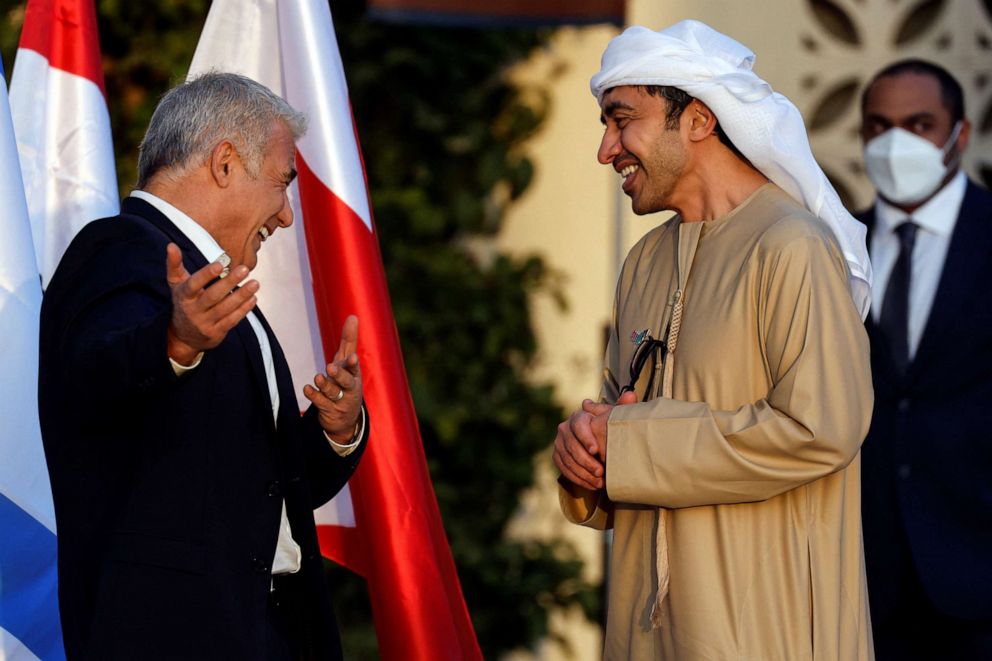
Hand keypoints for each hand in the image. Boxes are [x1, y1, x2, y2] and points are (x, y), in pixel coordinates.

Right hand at [166, 243, 257, 364]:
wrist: (183, 337)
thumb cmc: (184, 303)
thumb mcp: (177, 285)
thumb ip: (174, 265)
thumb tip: (171, 245)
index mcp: (184, 296)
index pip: (194, 284)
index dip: (206, 275)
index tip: (220, 264)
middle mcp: (193, 310)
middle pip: (212, 296)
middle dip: (229, 282)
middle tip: (245, 269)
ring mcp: (205, 323)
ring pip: (225, 309)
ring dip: (241, 296)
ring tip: (255, 283)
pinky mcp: (216, 333)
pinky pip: (231, 320)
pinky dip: (243, 310)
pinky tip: (253, 298)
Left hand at [304, 315, 362, 441]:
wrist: (346, 417)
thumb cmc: (346, 381)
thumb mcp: (347, 362)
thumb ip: (349, 340)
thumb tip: (353, 316)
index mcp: (354, 375)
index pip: (354, 369)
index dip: (353, 364)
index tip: (352, 358)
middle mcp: (349, 388)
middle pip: (346, 382)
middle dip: (339, 375)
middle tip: (330, 367)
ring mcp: (340, 401)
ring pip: (332, 392)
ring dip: (325, 385)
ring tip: (317, 377)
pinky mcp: (329, 411)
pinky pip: (321, 403)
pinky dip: (314, 396)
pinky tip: (307, 388)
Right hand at [553, 390, 637, 490]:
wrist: (597, 442)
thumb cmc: (609, 428)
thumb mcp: (616, 419)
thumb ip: (624, 407)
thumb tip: (631, 395)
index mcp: (578, 416)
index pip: (579, 424)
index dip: (586, 437)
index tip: (596, 450)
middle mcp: (564, 428)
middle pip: (572, 445)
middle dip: (587, 461)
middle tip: (601, 472)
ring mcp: (559, 443)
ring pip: (568, 459)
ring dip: (584, 473)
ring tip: (600, 482)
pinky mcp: (557, 456)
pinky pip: (564, 469)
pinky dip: (578, 479)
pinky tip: (592, 485)